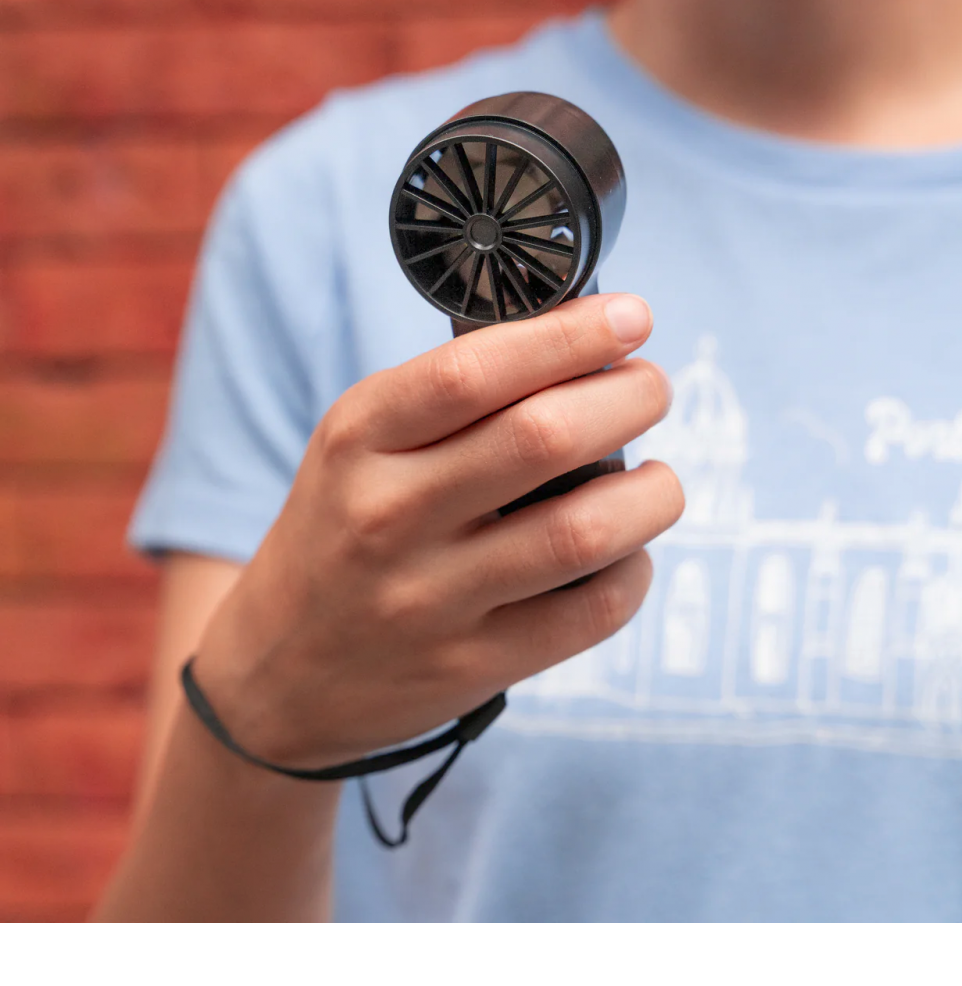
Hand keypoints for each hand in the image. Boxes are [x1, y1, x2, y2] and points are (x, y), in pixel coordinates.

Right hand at [193, 293, 683, 768]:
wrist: (277, 672)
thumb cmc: (339, 531)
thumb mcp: (357, 447)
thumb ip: (449, 399)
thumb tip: (579, 347)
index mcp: (359, 439)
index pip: (474, 370)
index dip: (570, 335)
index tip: (631, 316)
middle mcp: (388, 515)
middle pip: (544, 438)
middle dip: (630, 397)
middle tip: (650, 388)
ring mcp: (429, 599)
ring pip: (582, 531)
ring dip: (651, 494)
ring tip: (658, 479)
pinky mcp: (472, 665)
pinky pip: (589, 612)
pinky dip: (633, 572)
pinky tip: (627, 551)